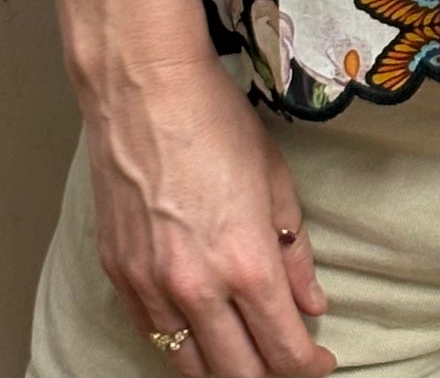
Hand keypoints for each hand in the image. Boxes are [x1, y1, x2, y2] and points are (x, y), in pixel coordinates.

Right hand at [84, 53, 336, 377]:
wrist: (144, 90)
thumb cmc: (215, 122)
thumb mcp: (276, 180)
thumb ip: (294, 252)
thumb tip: (310, 303)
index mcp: (246, 263)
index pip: (283, 348)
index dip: (308, 365)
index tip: (321, 362)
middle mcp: (196, 288)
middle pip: (237, 373)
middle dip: (270, 377)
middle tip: (288, 365)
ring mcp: (151, 287)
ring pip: (189, 366)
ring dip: (224, 370)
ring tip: (247, 358)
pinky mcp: (119, 277)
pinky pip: (153, 335)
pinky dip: (180, 346)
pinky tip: (201, 335)